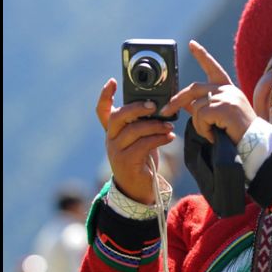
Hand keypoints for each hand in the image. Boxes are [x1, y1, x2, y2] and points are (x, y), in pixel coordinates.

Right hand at [96, 78, 175, 203]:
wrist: (139, 190)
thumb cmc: (142, 161)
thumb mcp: (141, 139)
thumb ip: (144, 125)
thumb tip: (159, 108)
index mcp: (113, 132)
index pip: (102, 111)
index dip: (105, 96)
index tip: (112, 81)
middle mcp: (111, 139)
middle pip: (118, 117)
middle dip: (137, 108)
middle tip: (155, 106)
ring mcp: (116, 151)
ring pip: (133, 130)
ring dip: (154, 126)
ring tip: (169, 127)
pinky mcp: (126, 162)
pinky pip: (143, 145)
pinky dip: (159, 139)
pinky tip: (169, 138)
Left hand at [159, 40, 255, 144]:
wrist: (255, 143)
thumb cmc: (239, 132)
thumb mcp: (220, 116)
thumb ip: (204, 106)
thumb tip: (186, 104)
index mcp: (228, 89)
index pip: (213, 68)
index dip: (202, 55)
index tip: (192, 44)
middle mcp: (227, 89)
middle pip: (194, 89)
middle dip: (177, 100)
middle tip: (166, 111)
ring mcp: (226, 96)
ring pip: (196, 107)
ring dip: (199, 125)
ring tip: (212, 133)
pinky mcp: (224, 107)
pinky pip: (201, 116)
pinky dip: (203, 129)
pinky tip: (214, 134)